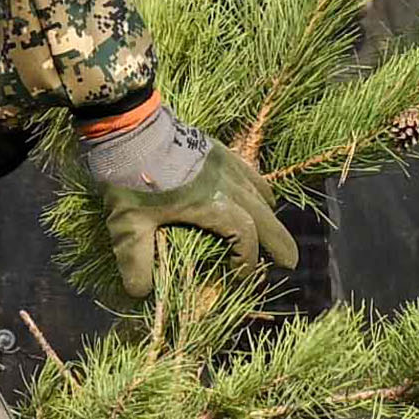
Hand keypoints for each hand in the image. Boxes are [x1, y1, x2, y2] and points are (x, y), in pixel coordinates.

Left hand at [77, 103, 290, 298]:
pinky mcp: (217, 150)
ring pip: (261, 193)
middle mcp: (228, 184)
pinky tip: (254, 195)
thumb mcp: (128, 224)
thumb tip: (141, 293)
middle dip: (279, 242)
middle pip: (266, 217)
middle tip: (290, 262)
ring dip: (270, 216)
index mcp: (212, 204)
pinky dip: (258, 189)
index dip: (247, 262)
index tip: (240, 278)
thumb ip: (136, 260)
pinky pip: (250, 173)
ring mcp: (226, 164)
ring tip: (272, 232)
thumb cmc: (130, 176)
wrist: (128, 125)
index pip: (246, 237)